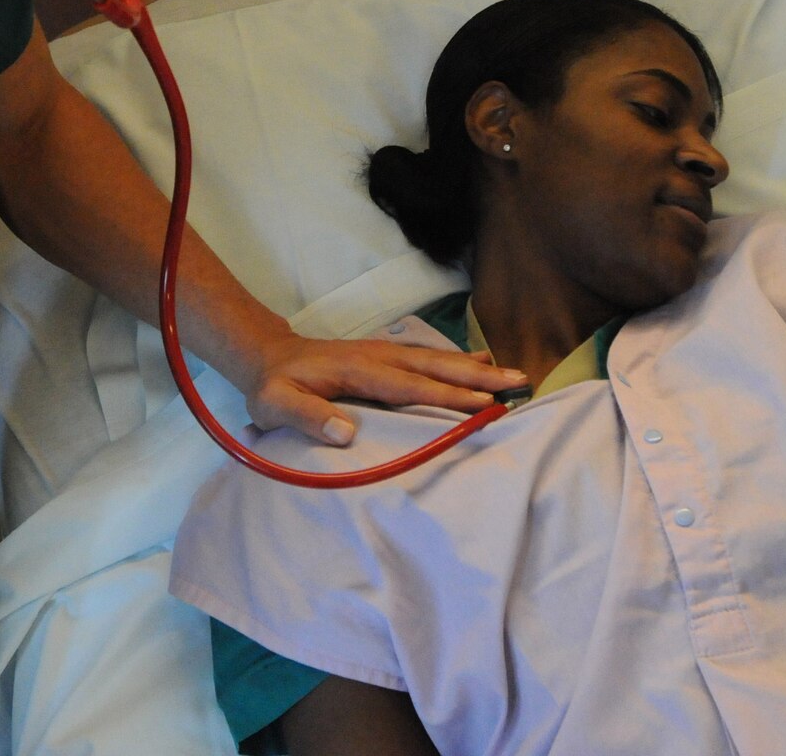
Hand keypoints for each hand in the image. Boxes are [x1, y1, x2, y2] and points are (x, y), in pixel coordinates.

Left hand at [237, 331, 527, 443]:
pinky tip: (480, 363)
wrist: (267, 355)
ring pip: (436, 359)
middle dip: (476, 376)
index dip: (446, 394)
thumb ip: (308, 417)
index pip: (409, 385)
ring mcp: (384, 353)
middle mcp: (378, 356)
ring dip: (474, 368)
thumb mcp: (276, 404)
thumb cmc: (273, 386)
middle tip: (518, 382)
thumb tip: (346, 433)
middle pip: (434, 366)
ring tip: (512, 374)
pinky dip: (456, 360)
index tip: (482, 404)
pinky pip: (427, 357)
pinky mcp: (386, 356)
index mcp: (357, 370)